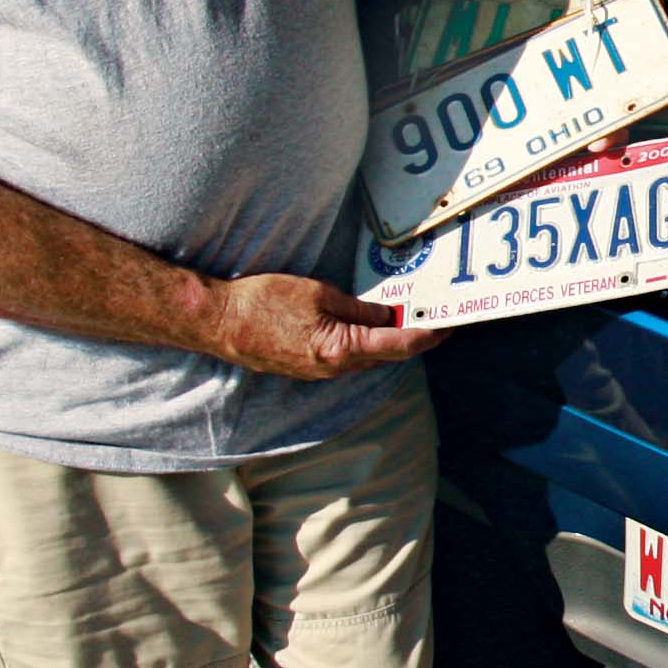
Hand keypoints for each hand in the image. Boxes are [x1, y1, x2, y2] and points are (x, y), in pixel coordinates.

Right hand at [201, 274, 442, 380]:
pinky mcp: (305, 369)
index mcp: (340, 349)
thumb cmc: (263, 302)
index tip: (448, 327)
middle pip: (386, 357)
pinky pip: (344, 360)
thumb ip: (357, 309)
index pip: (398, 347)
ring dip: (387, 344)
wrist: (218, 321)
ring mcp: (318, 373)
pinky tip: (367, 329)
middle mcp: (333, 369)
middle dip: (412, 340)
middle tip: (434, 321)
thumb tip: (387, 316)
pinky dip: (363, 346)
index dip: (427, 337)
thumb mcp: (318, 294)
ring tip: (405, 322)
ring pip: (365, 360)